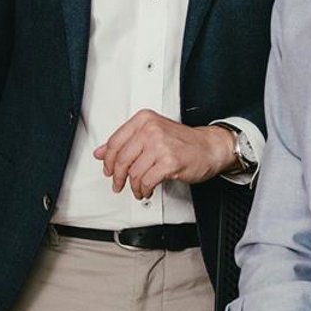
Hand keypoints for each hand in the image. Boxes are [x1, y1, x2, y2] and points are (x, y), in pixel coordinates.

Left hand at [94, 110, 235, 198]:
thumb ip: (126, 141)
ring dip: (134, 186)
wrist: (210, 147)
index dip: (108, 160)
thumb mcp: (152, 134)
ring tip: (138, 189)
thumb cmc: (183, 141)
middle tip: (118, 184)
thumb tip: (100, 152)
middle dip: (117, 176)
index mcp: (144, 120)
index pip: (115, 142)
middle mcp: (151, 130)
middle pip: (121, 158)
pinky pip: (147, 181)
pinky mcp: (169, 162)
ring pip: (134, 172)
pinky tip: (147, 190)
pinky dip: (144, 189)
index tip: (108, 169)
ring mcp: (160, 145)